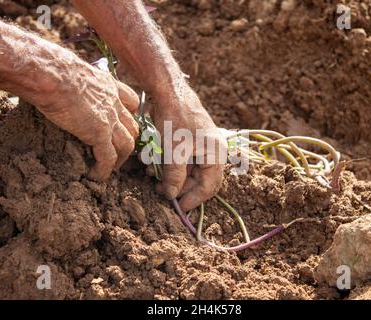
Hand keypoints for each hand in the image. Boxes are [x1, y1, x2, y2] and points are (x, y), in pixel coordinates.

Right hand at [37, 68, 138, 180]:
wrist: (49, 72)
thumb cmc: (50, 67)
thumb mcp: (71, 70)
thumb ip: (74, 80)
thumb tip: (57, 82)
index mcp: (108, 85)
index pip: (131, 101)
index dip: (129, 116)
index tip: (121, 125)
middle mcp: (114, 102)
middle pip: (132, 126)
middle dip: (128, 141)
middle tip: (117, 151)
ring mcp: (110, 118)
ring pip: (127, 145)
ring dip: (120, 159)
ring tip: (110, 167)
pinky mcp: (99, 133)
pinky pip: (108, 158)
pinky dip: (104, 169)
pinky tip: (96, 175)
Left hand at [151, 87, 226, 211]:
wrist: (168, 91)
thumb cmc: (176, 118)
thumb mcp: (175, 150)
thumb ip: (174, 175)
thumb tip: (171, 195)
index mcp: (216, 153)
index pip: (210, 186)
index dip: (194, 198)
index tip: (179, 207)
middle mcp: (212, 151)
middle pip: (198, 180)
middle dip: (179, 187)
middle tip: (161, 192)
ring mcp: (200, 146)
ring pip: (187, 171)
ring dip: (171, 177)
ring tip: (154, 178)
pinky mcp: (189, 142)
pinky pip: (181, 160)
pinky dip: (168, 166)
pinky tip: (154, 166)